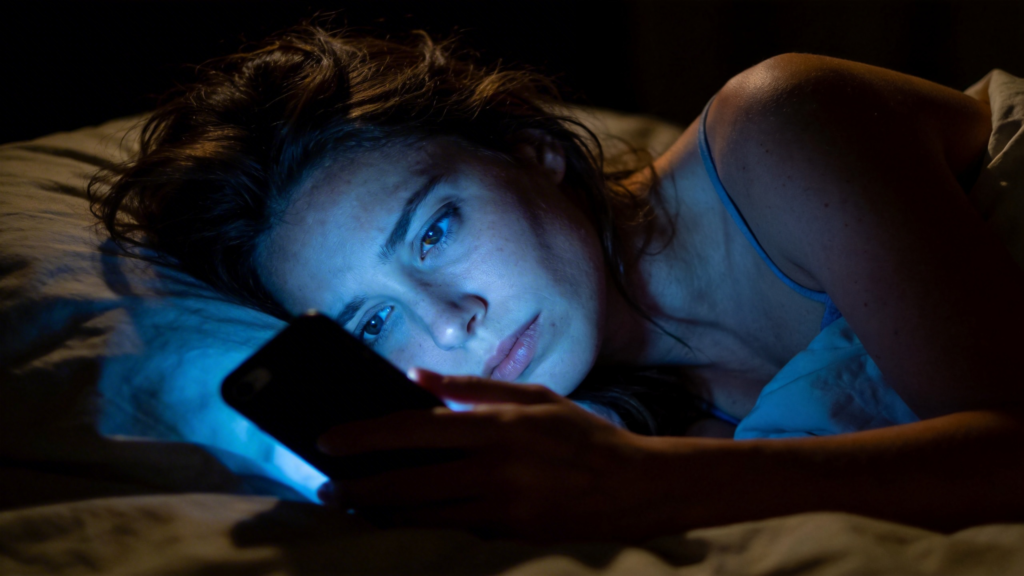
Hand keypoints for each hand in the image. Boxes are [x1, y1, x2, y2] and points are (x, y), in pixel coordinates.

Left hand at [316, 369, 660, 541]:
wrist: (635, 489)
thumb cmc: (583, 436)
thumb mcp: (535, 398)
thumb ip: (472, 389)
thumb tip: (416, 378)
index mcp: (497, 427)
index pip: (415, 430)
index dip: (366, 436)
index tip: (329, 440)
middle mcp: (494, 469)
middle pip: (408, 481)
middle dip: (359, 487)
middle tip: (327, 488)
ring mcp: (501, 507)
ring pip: (422, 514)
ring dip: (379, 512)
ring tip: (348, 509)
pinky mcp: (508, 534)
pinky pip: (449, 531)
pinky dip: (416, 526)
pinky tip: (394, 522)